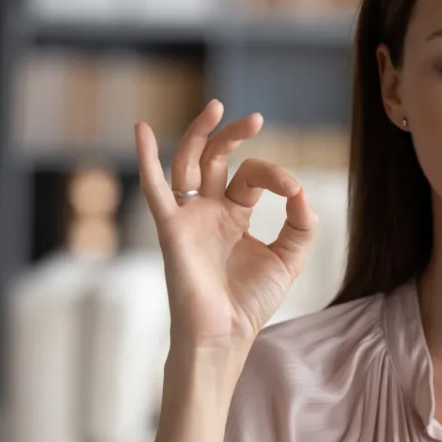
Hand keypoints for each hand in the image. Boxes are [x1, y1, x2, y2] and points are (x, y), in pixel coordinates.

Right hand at [134, 99, 318, 353]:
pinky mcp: (172, 229)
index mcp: (235, 215)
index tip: (295, 194)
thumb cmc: (251, 301)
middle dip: (233, 136)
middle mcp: (208, 210)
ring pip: (188, 163)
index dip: (276, 177)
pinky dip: (145, 158)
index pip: (252, 178)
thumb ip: (301, 224)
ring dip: (199, 134)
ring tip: (216, 106)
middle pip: (216, 159)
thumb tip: (301, 192)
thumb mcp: (288, 258)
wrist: (225, 335)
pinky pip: (154, 189)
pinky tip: (139, 129)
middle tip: (254, 117)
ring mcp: (189, 217)